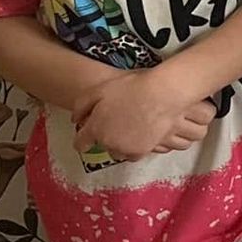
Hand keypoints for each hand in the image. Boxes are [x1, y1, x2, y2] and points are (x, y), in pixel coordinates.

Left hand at [72, 69, 207, 162]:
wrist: (165, 94)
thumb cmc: (135, 88)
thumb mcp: (101, 88)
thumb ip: (82, 105)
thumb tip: (76, 119)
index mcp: (96, 129)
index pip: (81, 144)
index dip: (84, 139)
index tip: (89, 135)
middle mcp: (110, 144)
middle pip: (106, 148)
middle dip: (110, 138)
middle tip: (121, 122)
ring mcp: (130, 149)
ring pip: (124, 152)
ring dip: (127, 144)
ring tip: (138, 127)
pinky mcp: (148, 151)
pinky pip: (138, 153)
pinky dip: (144, 145)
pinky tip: (151, 131)